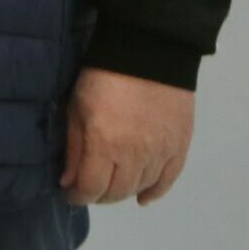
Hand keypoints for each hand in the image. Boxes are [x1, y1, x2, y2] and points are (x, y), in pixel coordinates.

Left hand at [62, 66, 195, 205]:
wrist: (148, 52)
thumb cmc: (102, 76)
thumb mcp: (77, 108)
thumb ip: (74, 148)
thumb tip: (69, 182)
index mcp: (105, 145)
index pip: (92, 188)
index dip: (78, 196)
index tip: (70, 193)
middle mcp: (135, 155)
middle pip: (117, 192)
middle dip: (99, 195)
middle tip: (89, 187)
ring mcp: (161, 152)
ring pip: (141, 186)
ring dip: (123, 191)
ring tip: (111, 184)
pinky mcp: (180, 146)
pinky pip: (168, 179)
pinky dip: (155, 192)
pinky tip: (143, 197)